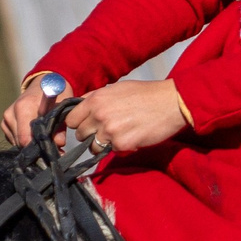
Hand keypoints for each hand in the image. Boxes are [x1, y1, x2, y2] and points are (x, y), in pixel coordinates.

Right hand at [1, 76, 58, 148]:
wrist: (44, 82)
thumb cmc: (55, 95)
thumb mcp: (62, 108)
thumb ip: (59, 127)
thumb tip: (59, 144)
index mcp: (23, 108)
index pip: (25, 138)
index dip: (38, 147)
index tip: (52, 148)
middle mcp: (11, 113)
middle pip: (20, 143)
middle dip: (35, 146)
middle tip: (51, 144)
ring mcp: (6, 119)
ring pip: (17, 143)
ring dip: (30, 143)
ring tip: (42, 135)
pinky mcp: (4, 123)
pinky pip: (14, 139)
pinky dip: (25, 139)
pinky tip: (33, 132)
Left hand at [64, 80, 190, 158]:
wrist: (170, 103)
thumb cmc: (144, 94)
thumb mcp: (116, 89)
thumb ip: (96, 99)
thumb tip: (81, 108)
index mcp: (96, 99)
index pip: (70, 119)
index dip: (78, 123)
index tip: (86, 125)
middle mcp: (99, 114)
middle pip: (80, 134)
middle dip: (90, 135)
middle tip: (105, 131)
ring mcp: (110, 130)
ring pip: (93, 147)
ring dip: (102, 145)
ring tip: (118, 136)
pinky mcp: (122, 144)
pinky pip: (112, 151)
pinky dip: (120, 147)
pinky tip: (131, 137)